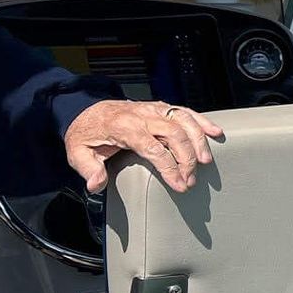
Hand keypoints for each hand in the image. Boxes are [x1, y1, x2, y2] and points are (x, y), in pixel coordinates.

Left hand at [63, 99, 222, 193]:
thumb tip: (96, 184)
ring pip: (184, 120)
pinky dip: (202, 121)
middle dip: (187, 159)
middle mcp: (142, 115)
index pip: (154, 148)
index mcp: (124, 127)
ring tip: (206, 161)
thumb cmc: (86, 133)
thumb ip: (88, 169)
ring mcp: (153, 109)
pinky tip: (215, 133)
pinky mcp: (160, 107)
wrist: (84, 109)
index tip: (179, 184)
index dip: (169, 168)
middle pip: (175, 134)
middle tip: (190, 179)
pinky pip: (185, 111)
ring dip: (198, 141)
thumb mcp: (77, 153)